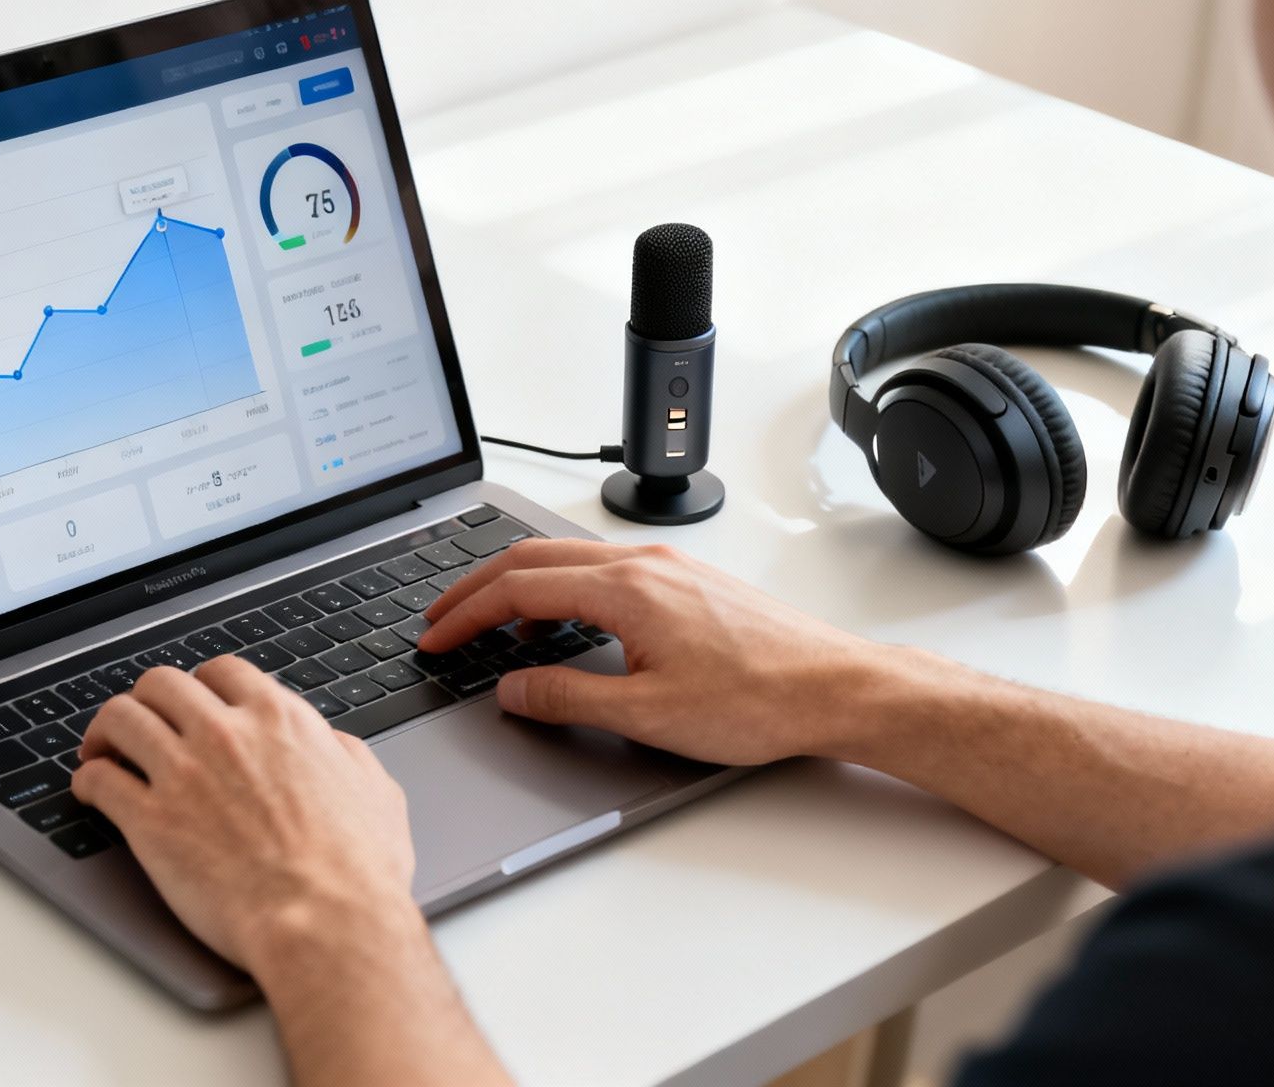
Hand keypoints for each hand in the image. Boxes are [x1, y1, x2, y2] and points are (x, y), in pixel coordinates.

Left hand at [72, 657, 420, 979]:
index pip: (222, 672)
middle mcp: (227, 734)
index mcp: (280, 720)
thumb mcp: (375, 791)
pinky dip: (87, 780)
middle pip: (161, 683)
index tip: (192, 703)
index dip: (201, 685)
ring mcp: (184, 773)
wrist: (327, 923)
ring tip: (102, 749)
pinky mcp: (150, 821)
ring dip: (106, 730)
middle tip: (142, 722)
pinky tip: (90, 791)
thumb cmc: (357, 871)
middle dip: (147, 699)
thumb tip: (331, 744)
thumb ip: (344, 754)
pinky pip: (100, 779)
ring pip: (121, 718)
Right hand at [418, 539, 895, 764]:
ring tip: (489, 622)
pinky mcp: (689, 580)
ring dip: (518, 586)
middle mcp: (644, 564)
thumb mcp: (647, 714)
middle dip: (476, 588)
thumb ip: (567, 698)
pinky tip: (563, 622)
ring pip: (568, 559)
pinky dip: (560, 588)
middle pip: (533, 558)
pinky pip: (602, 569)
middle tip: (440, 620)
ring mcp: (669, 567)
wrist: (838, 688)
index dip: (465, 616)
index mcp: (625, 589)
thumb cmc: (760, 700)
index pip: (517, 589)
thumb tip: (512, 689)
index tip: (435, 639)